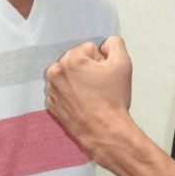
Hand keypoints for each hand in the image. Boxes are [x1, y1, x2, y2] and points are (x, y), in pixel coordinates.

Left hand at [45, 36, 132, 162]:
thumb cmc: (113, 98)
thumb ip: (115, 44)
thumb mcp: (123, 64)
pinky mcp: (51, 104)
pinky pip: (62, 90)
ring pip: (69, 75)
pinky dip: (71, 94)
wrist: (106, 132)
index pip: (89, 49)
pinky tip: (82, 104)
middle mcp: (55, 73)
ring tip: (91, 96)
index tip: (104, 76)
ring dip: (79, 81)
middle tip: (99, 86)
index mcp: (70, 60)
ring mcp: (51, 90)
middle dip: (88, 69)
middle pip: (76, 61)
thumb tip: (106, 43)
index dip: (101, 61)